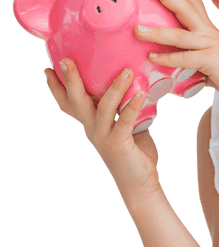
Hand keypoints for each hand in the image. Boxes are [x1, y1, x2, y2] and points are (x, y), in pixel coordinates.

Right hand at [45, 60, 160, 198]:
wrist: (141, 185)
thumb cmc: (136, 156)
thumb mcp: (128, 130)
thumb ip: (127, 113)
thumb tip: (139, 91)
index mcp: (92, 126)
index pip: (69, 105)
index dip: (58, 89)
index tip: (49, 69)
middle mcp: (93, 130)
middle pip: (77, 102)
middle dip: (71, 80)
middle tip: (66, 60)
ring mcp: (103, 138)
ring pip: (103, 108)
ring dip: (114, 87)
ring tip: (126, 70)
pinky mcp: (118, 144)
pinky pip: (124, 121)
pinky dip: (132, 106)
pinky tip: (142, 93)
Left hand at [138, 0, 218, 105]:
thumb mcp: (213, 62)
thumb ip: (195, 62)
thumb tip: (179, 70)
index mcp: (210, 32)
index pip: (195, 4)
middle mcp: (209, 34)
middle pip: (186, 9)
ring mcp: (210, 46)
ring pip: (180, 35)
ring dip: (157, 32)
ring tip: (138, 30)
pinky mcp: (210, 61)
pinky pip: (185, 58)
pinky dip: (168, 58)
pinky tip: (153, 57)